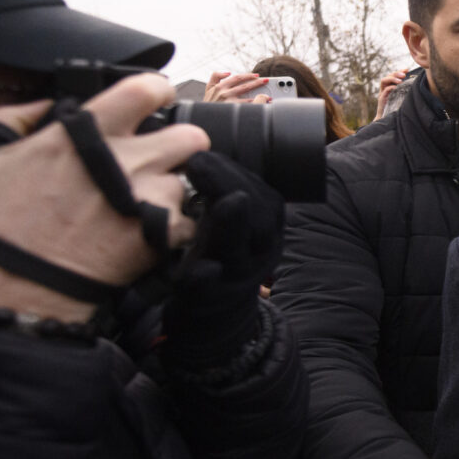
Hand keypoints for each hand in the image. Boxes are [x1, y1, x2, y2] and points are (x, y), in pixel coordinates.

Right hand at [0, 75, 206, 320]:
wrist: (12, 281)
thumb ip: (17, 121)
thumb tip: (42, 107)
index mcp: (85, 132)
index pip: (145, 90)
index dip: (158, 92)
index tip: (158, 99)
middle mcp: (126, 158)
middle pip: (190, 137)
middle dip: (183, 147)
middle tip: (164, 161)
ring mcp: (149, 196)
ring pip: (187, 185)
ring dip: (170, 196)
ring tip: (138, 212)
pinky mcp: (162, 235)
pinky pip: (189, 225)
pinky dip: (174, 232)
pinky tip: (146, 239)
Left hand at [161, 150, 285, 368]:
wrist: (214, 316)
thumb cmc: (216, 255)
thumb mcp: (231, 223)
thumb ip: (226, 190)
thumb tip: (202, 142)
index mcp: (264, 228)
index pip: (262, 194)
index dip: (234, 171)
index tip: (203, 151)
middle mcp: (258, 251)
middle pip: (257, 216)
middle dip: (230, 184)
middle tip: (198, 161)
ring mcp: (237, 277)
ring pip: (240, 248)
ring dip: (229, 223)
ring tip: (219, 199)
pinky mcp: (210, 300)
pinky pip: (209, 288)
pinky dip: (203, 277)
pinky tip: (194, 265)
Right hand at [204, 71, 269, 103]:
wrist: (205, 120)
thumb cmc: (208, 105)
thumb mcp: (208, 90)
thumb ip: (215, 78)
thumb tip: (228, 72)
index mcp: (218, 86)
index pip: (236, 78)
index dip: (248, 76)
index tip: (256, 75)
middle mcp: (223, 92)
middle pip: (243, 84)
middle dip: (256, 81)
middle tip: (266, 80)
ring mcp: (227, 100)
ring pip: (246, 92)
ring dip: (258, 90)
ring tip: (267, 91)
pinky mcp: (231, 108)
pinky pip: (246, 103)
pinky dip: (255, 101)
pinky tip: (262, 101)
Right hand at [375, 68, 409, 119]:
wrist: (388, 120)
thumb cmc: (396, 109)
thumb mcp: (402, 98)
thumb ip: (405, 91)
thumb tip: (415, 85)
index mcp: (390, 87)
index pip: (393, 75)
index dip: (399, 71)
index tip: (407, 69)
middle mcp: (385, 88)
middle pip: (388, 76)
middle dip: (396, 73)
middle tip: (404, 74)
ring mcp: (382, 93)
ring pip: (384, 80)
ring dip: (392, 78)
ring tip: (400, 80)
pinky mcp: (381, 99)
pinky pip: (384, 91)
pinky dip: (390, 88)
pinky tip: (396, 88)